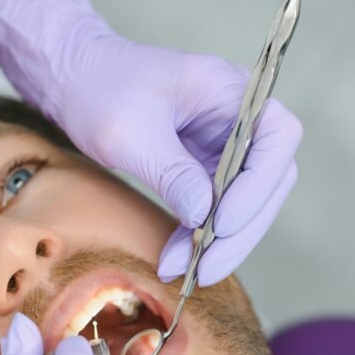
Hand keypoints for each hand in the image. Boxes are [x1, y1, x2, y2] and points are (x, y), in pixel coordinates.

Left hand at [0, 0, 302, 286]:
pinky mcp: (207, 169)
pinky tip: (177, 260)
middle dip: (240, 229)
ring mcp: (226, 145)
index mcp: (231, 90)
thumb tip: (203, 214)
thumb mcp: (130, 132)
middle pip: (269, 180)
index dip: (258, 185)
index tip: (220, 221)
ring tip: (188, 272)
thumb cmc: (101, 89)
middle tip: (206, 268)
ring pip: (248, 202)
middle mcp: (240, 117)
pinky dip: (200, 237)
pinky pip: (218, 208)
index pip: (278, 138)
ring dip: (222, 242)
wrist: (76, 82)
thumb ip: (170, 172)